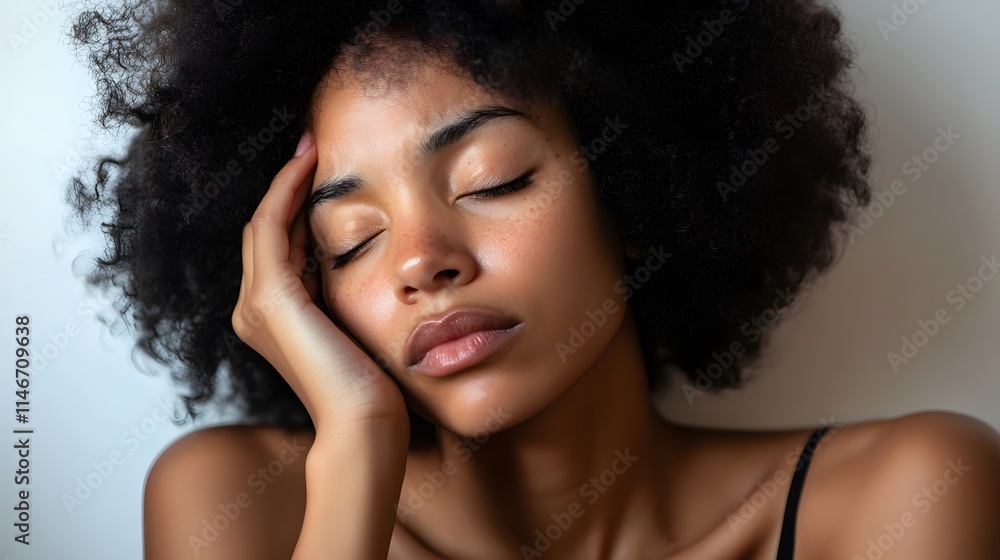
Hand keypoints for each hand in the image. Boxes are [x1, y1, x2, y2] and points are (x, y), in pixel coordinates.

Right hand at [231, 132, 408, 434]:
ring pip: (264, 224)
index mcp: (270, 317)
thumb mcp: (353, 323)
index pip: (277, 246)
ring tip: (311, 147)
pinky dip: (285, 194)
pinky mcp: (271, 300)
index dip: (293, 204)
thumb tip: (364, 257)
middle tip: (312, 145)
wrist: (364, 422)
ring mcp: (255, 305)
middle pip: (265, 230)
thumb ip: (342, 293)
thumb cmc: (371, 384)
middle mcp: (252, 309)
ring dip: (285, 182)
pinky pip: (271, 230)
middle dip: (287, 186)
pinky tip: (310, 168)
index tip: (319, 168)